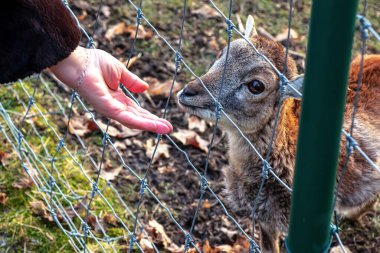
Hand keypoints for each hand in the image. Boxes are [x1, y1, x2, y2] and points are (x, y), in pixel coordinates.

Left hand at [50, 46, 172, 133]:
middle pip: (137, 118)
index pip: (136, 110)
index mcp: (117, 98)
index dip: (150, 116)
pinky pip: (128, 118)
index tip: (163, 121)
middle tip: (169, 129)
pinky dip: (142, 122)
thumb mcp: (120, 72)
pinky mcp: (108, 109)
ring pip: (134, 121)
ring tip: (166, 129)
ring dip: (151, 125)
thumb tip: (145, 88)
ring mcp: (111, 109)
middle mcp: (114, 106)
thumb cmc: (94, 63)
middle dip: (153, 124)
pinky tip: (154, 124)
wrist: (79, 61)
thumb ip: (132, 82)